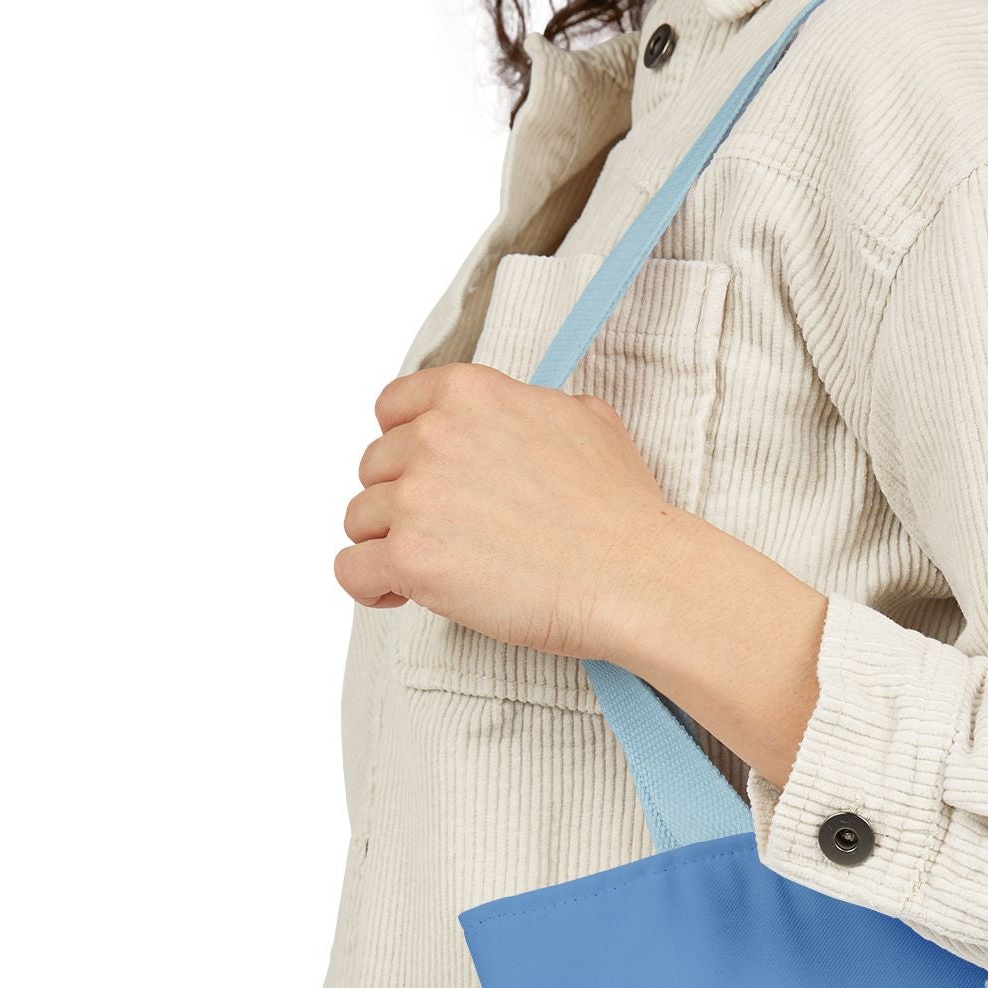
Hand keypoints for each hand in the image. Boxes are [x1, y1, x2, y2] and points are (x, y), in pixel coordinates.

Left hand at [334, 365, 827, 787]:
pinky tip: (396, 594)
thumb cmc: (621, 512)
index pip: (392, 408)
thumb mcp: (587, 421)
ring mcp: (416, 498)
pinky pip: (352, 570)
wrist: (635, 576)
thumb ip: (531, 409)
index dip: (403, 447)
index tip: (420, 476)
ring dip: (389, 544)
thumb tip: (526, 420)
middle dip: (402, 502)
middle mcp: (433, 437)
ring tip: (432, 569)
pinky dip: (368, 585)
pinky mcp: (411, 559)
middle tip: (443, 534)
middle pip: (374, 468)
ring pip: (360, 520)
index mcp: (469, 394)